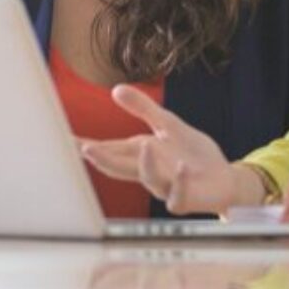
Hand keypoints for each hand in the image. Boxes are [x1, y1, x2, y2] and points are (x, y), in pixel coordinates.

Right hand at [80, 86, 261, 215]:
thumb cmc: (193, 154)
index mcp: (140, 153)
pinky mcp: (185, 199)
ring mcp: (165, 187)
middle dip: (101, 159)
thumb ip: (143, 108)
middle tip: (84, 149)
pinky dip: (179, 182)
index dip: (86, 145)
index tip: (63, 140)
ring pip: (149, 180)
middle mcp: (148, 171)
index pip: (108, 148)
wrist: (224, 178)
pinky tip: (181, 168)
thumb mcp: (168, 124)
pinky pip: (178, 194)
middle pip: (119, 167)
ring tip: (144, 146)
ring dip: (145, 165)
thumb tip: (116, 89)